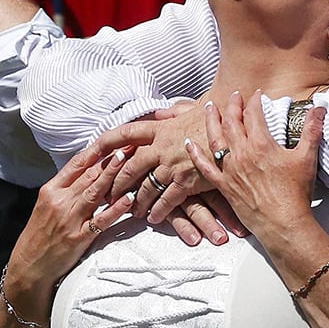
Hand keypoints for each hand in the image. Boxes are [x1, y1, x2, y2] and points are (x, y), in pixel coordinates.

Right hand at [2, 147, 130, 319]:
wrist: (29, 266)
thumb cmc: (41, 236)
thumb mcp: (46, 207)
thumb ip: (65, 190)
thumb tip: (88, 172)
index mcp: (51, 190)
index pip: (76, 164)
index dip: (96, 150)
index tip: (113, 139)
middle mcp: (59, 200)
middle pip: (88, 174)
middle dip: (110, 158)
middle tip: (129, 143)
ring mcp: (69, 218)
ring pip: (94, 192)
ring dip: (113, 175)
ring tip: (129, 160)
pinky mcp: (78, 237)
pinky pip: (100, 220)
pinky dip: (115, 209)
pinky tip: (128, 199)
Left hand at [90, 107, 246, 246]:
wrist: (235, 124)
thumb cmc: (214, 115)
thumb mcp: (188, 109)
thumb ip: (171, 115)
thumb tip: (160, 115)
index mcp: (160, 129)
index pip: (125, 134)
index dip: (106, 144)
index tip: (94, 155)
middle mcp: (161, 147)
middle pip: (130, 167)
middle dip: (117, 183)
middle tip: (109, 195)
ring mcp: (173, 165)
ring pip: (146, 187)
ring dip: (137, 201)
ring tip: (133, 211)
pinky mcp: (187, 180)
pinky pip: (167, 200)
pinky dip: (159, 210)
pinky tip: (154, 218)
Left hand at [200, 92, 321, 250]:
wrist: (283, 223)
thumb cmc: (295, 194)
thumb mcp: (307, 158)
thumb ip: (312, 130)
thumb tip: (319, 109)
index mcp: (261, 144)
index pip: (254, 114)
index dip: (254, 101)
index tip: (256, 95)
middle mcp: (242, 154)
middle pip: (232, 122)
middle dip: (232, 105)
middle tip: (234, 96)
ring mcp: (230, 170)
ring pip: (215, 139)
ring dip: (212, 121)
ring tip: (210, 108)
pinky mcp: (224, 186)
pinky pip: (205, 167)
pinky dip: (195, 154)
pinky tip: (189, 144)